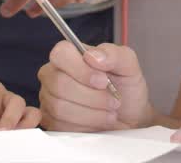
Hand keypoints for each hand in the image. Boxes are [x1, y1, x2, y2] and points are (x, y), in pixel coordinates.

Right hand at [38, 41, 152, 131]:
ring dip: (92, 113)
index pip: (61, 53)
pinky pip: (62, 126)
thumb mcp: (128, 66)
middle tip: (113, 100)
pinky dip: (87, 126)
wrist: (130, 117)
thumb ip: (114, 54)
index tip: (102, 81)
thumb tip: (93, 55)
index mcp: (70, 56)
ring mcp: (50, 99)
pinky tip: (98, 121)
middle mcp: (54, 75)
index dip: (81, 69)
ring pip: (61, 107)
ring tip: (109, 112)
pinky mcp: (52, 122)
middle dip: (92, 96)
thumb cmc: (125, 89)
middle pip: (60, 83)